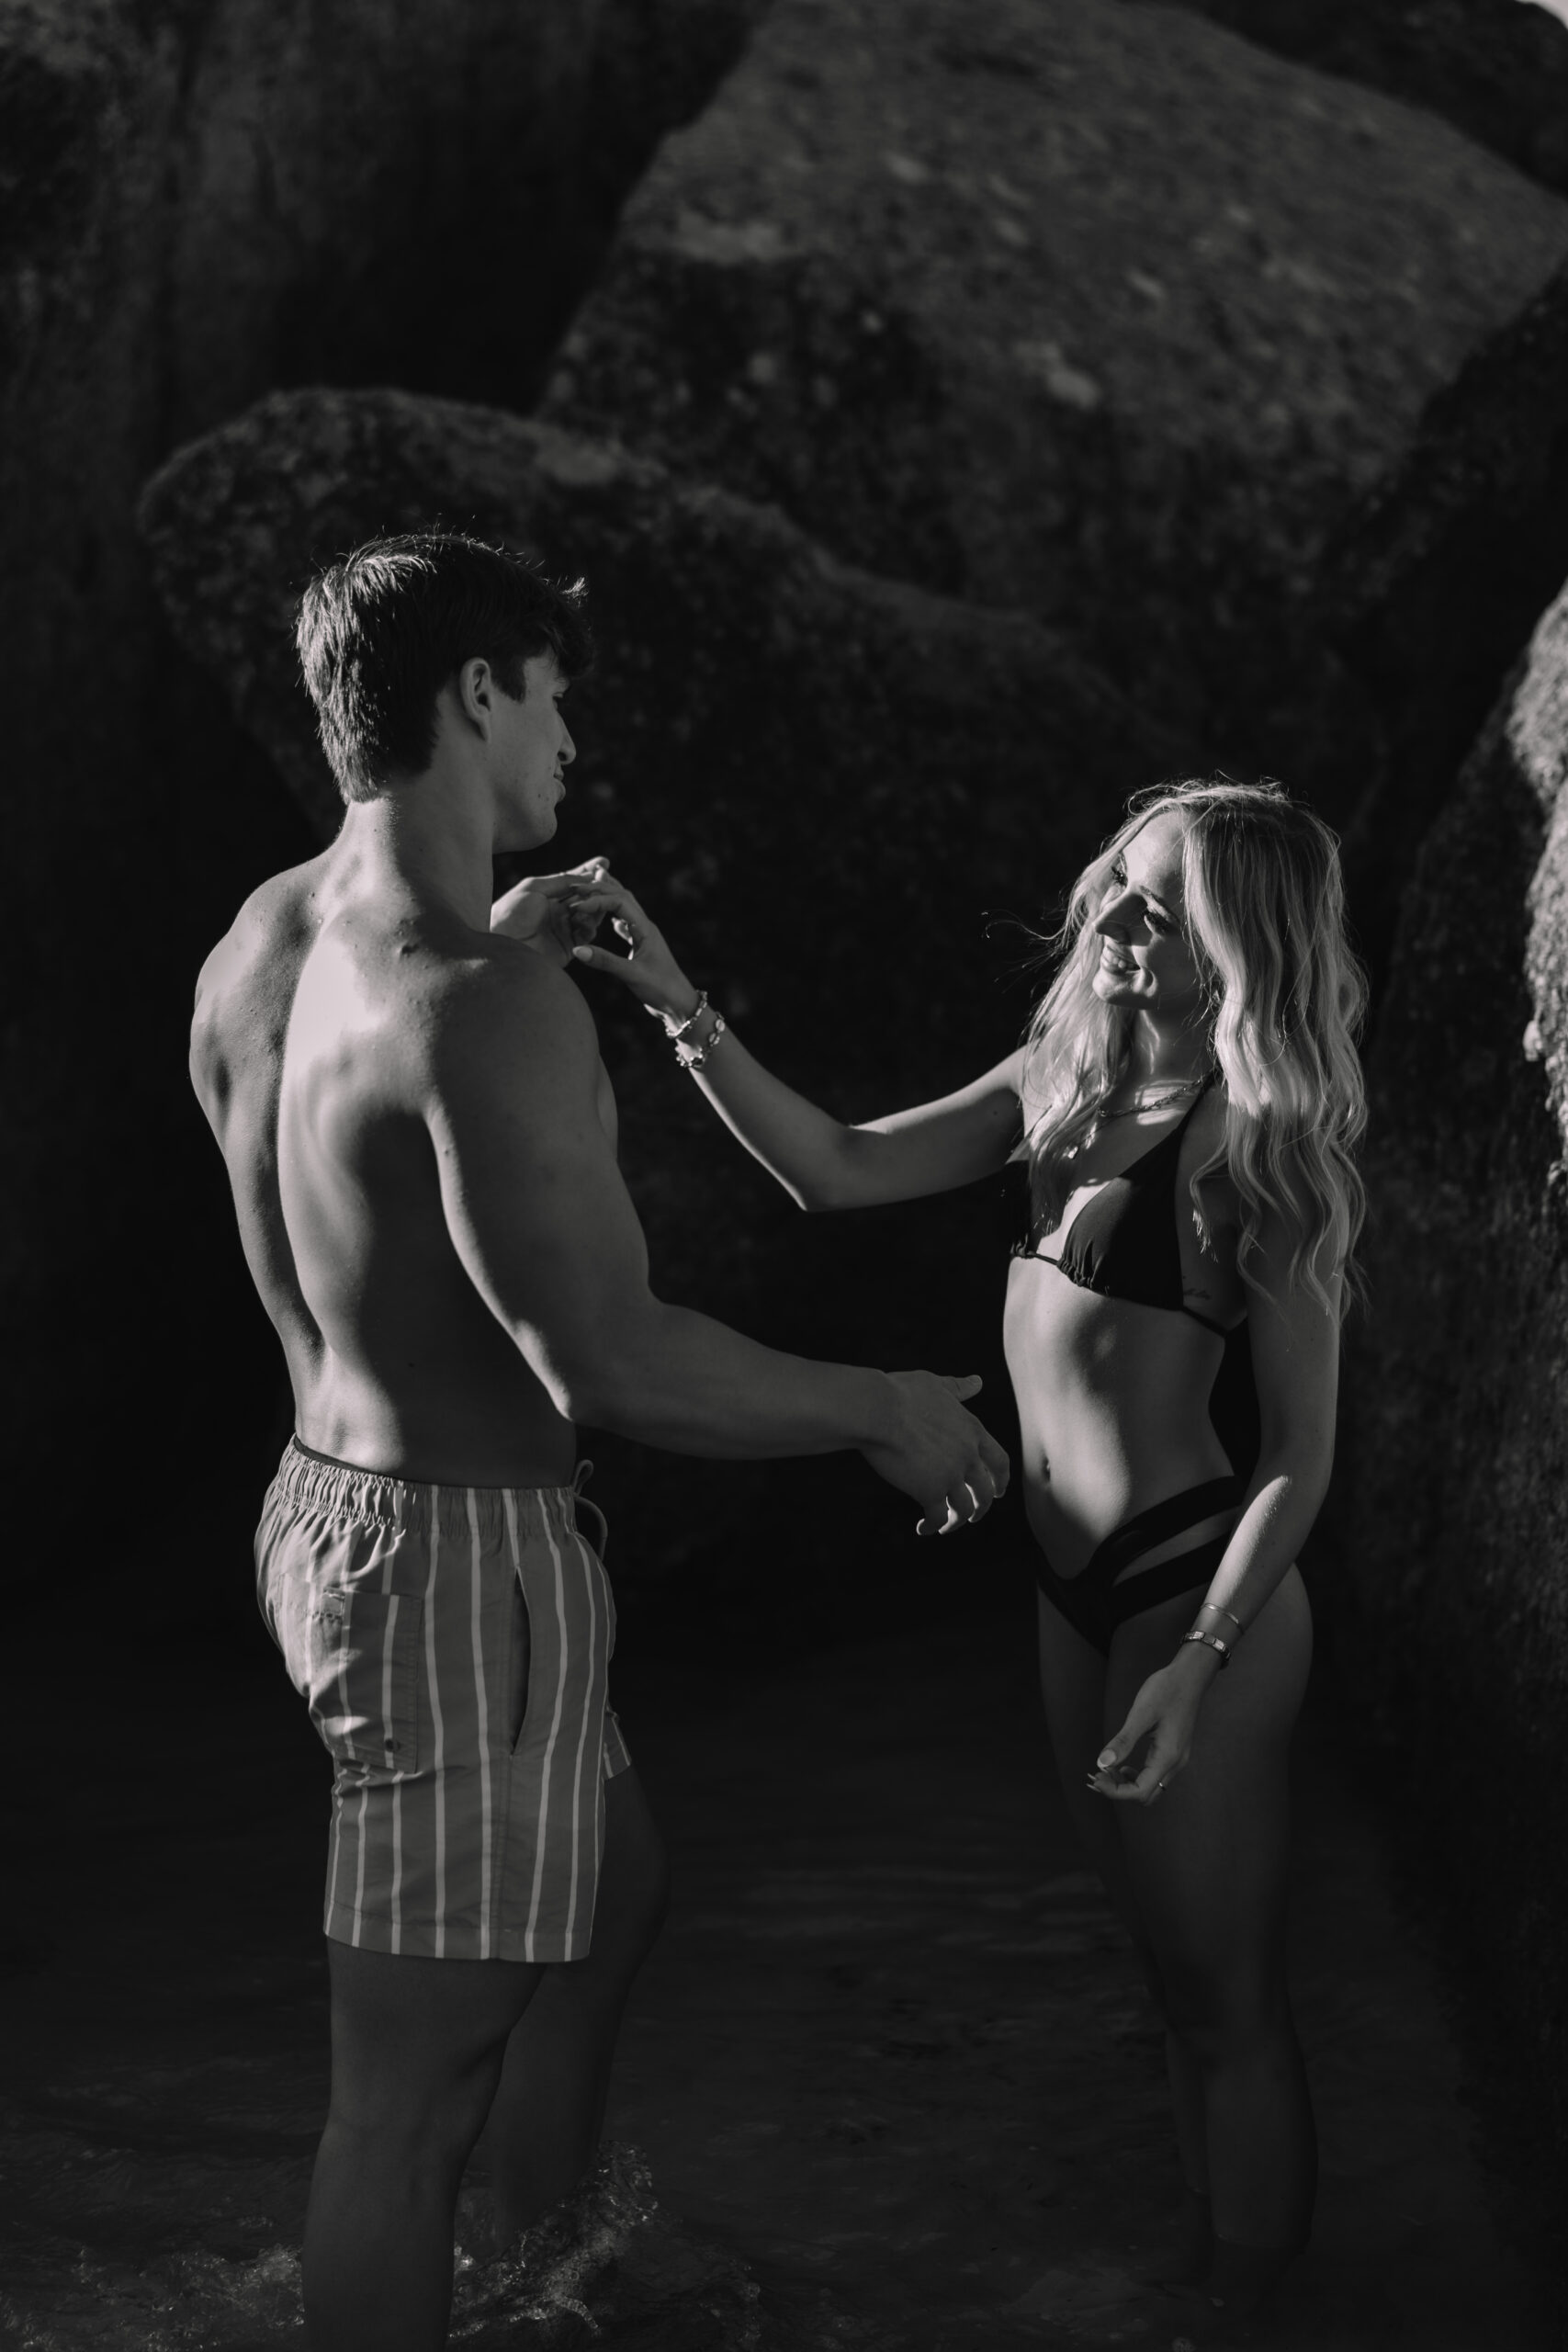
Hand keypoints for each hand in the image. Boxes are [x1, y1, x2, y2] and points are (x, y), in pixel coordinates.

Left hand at [491, 858, 612, 966]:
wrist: (501, 943)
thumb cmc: (510, 912)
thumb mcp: (534, 888)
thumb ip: (561, 881)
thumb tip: (587, 874)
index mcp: (548, 896)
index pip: (574, 882)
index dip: (588, 872)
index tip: (604, 862)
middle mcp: (558, 912)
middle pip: (586, 897)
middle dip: (597, 889)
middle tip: (605, 881)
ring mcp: (564, 929)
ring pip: (590, 915)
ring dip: (594, 905)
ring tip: (593, 900)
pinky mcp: (568, 947)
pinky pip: (587, 934)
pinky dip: (589, 924)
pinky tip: (583, 918)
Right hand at [564, 870, 699, 1022]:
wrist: (679, 1004)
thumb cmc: (661, 989)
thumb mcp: (632, 975)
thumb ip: (605, 961)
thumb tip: (577, 950)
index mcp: (645, 928)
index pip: (619, 902)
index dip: (596, 900)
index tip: (576, 906)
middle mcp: (645, 927)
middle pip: (623, 897)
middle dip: (600, 888)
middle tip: (577, 885)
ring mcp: (644, 936)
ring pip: (624, 908)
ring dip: (607, 897)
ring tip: (591, 888)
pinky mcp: (642, 947)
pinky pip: (627, 925)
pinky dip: (614, 917)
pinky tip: (608, 920)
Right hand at [861, 1371, 1010, 1537]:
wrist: (878, 1410)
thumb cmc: (901, 1393)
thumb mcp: (936, 1385)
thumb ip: (958, 1388)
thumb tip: (977, 1381)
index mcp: (972, 1431)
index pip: (999, 1461)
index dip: (1001, 1479)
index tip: (999, 1491)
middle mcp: (967, 1456)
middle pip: (984, 1491)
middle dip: (981, 1507)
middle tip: (973, 1516)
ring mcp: (950, 1475)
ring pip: (963, 1509)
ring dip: (956, 1522)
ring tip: (944, 1527)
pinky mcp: (929, 1491)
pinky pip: (937, 1518)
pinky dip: (932, 1527)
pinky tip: (922, 1528)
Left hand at [1086, 1646, 1215, 1804]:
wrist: (1190, 1676)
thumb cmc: (1167, 1690)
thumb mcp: (1141, 1713)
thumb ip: (1123, 1741)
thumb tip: (1102, 1763)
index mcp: (1167, 1757)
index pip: (1140, 1792)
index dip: (1115, 1791)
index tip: (1096, 1777)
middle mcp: (1175, 1763)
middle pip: (1146, 1795)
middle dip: (1120, 1790)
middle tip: (1100, 1774)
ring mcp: (1178, 1759)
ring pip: (1152, 1788)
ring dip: (1128, 1784)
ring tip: (1109, 1768)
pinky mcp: (1175, 1752)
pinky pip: (1155, 1775)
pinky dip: (1137, 1775)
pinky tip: (1124, 1763)